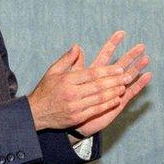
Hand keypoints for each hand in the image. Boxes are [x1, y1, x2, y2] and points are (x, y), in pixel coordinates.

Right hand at [27, 44, 143, 130]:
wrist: (35, 113)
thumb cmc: (46, 90)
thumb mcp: (53, 71)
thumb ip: (67, 59)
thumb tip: (78, 46)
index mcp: (67, 80)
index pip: (92, 74)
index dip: (108, 71)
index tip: (120, 68)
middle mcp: (71, 93)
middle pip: (98, 86)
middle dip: (115, 81)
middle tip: (127, 76)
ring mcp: (75, 107)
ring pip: (99, 98)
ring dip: (114, 93)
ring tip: (124, 87)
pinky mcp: (77, 118)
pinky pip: (96, 110)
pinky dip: (107, 104)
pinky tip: (116, 100)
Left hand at [72, 30, 151, 137]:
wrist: (73, 122)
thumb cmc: (71, 102)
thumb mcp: (69, 80)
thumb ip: (75, 65)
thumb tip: (78, 48)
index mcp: (95, 73)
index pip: (106, 55)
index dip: (113, 44)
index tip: (121, 33)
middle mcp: (107, 80)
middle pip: (121, 64)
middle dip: (131, 55)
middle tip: (141, 46)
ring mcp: (114, 90)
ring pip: (128, 76)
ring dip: (137, 67)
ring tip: (146, 58)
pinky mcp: (119, 102)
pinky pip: (131, 92)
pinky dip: (139, 84)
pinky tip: (147, 76)